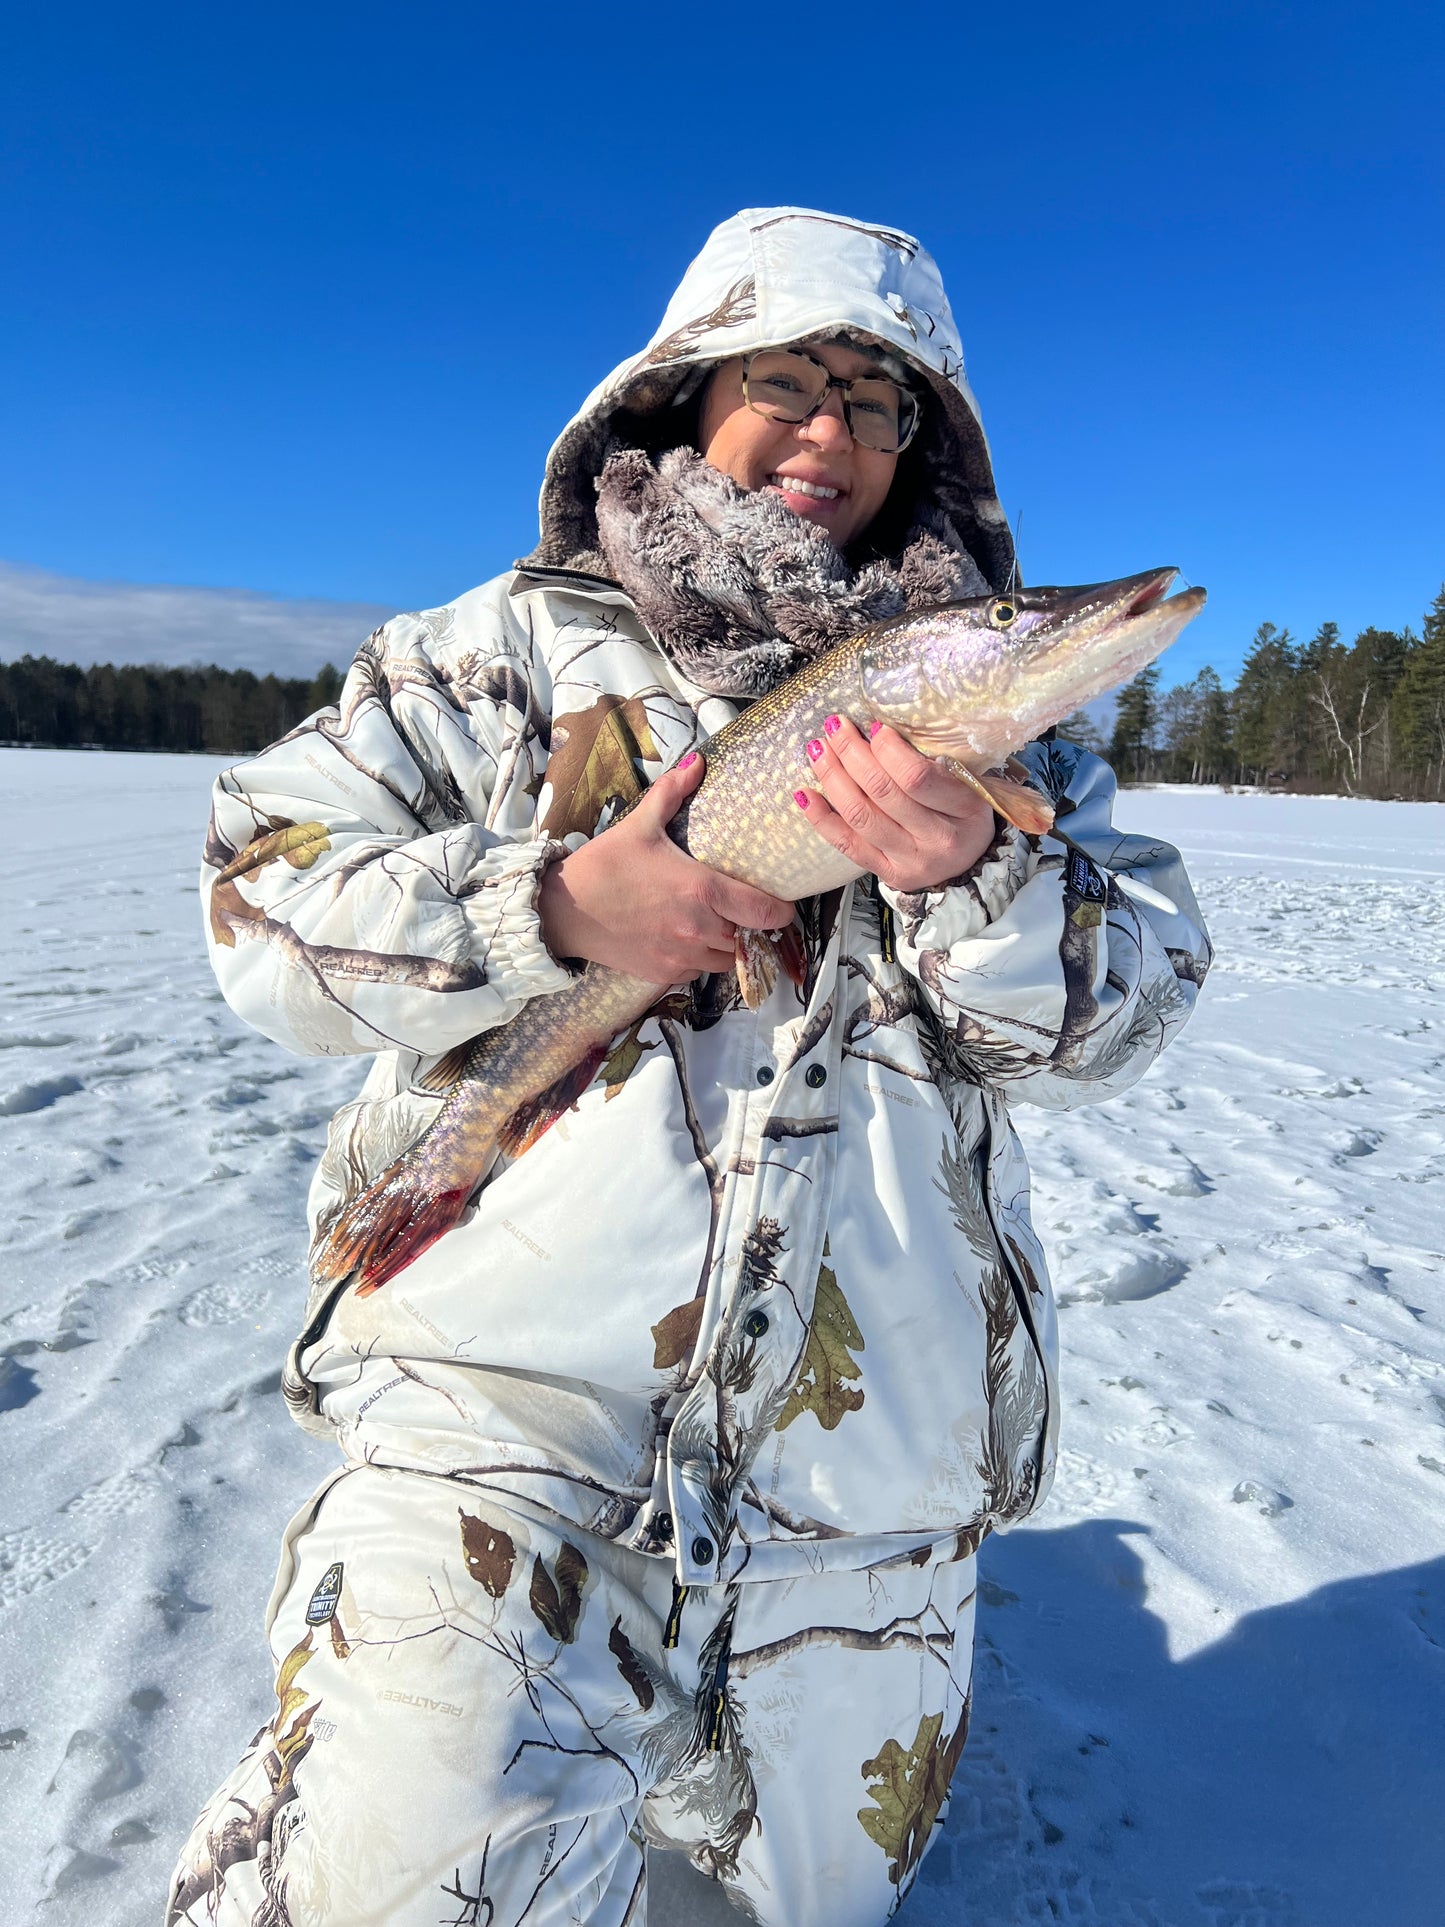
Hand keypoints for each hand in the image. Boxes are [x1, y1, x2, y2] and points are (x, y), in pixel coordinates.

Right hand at [538, 752, 793, 982]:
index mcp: (702, 890)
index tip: (782, 905)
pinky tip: (689, 939)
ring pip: (727, 960)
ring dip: (728, 946)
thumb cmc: (604, 866)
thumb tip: (697, 761)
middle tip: (745, 911)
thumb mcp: (639, 824)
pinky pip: (698, 972)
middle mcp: (699, 928)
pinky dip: (701, 959)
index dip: (781, 912)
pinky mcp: (664, 973)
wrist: (565, 910)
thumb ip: (672, 792)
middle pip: (749, 938)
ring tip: (718, 925)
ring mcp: (682, 955)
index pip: (765, 913)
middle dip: (751, 927)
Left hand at [793, 716, 996, 892]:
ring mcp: (910, 861)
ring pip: (859, 816)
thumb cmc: (968, 814)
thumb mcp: (973, 784)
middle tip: (835, 727)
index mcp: (966, 810)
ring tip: (818, 750)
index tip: (873, 727)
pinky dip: (821, 817)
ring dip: (832, 777)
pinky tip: (805, 793)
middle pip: (882, 792)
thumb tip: (882, 730)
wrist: (972, 864)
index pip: (917, 777)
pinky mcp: (888, 874)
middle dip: (852, 753)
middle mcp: (937, 840)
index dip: (887, 749)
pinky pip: (847, 845)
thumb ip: (938, 761)